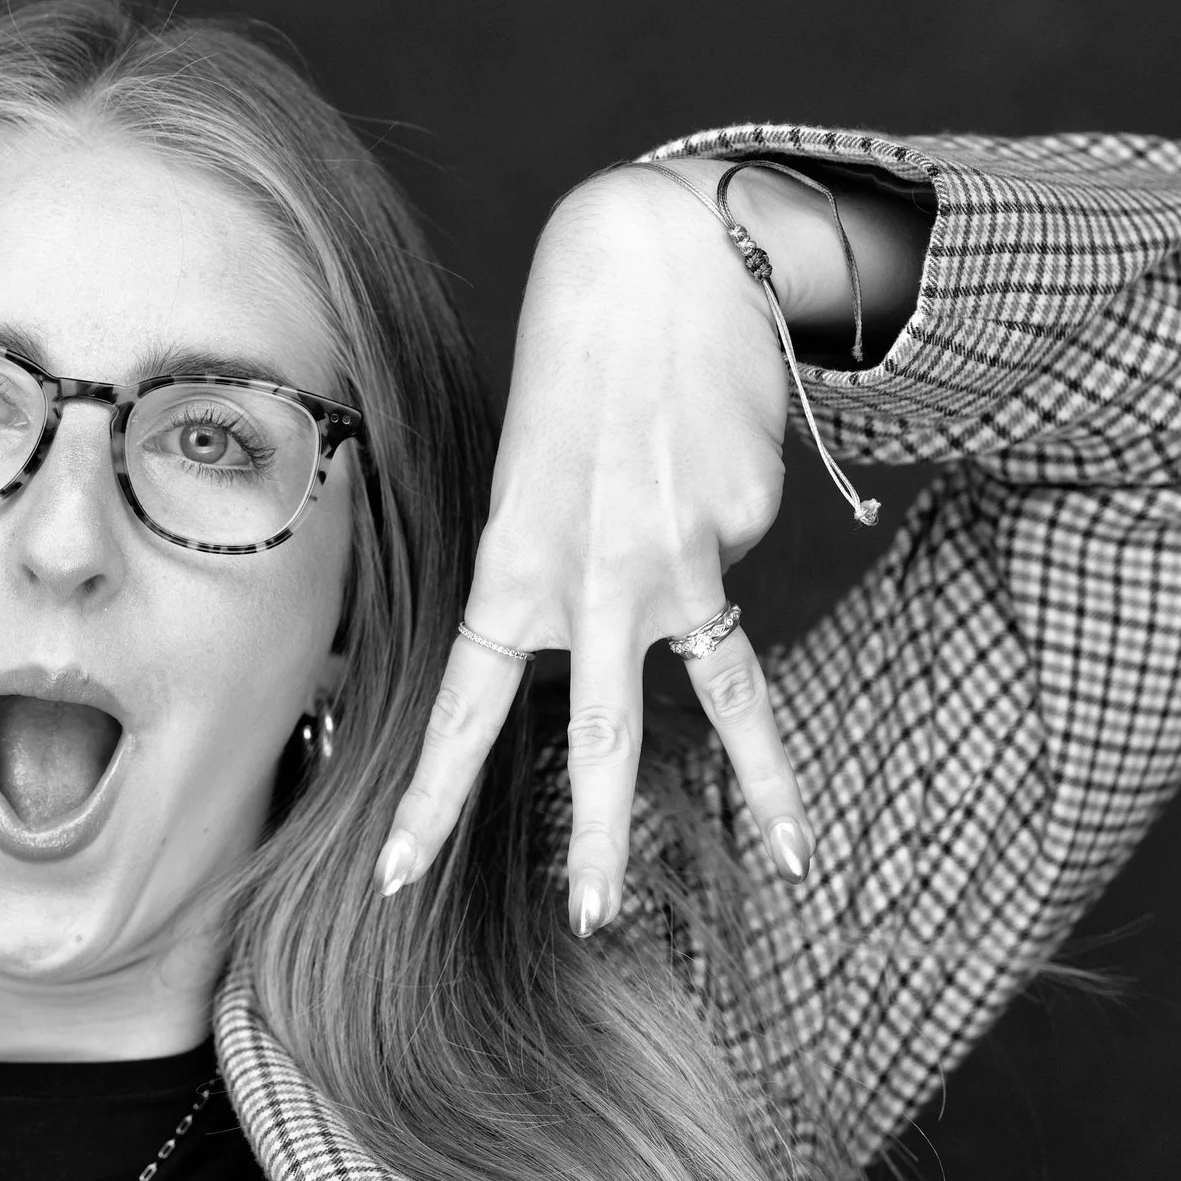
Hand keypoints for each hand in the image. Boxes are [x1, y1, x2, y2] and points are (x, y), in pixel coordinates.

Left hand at [377, 161, 814, 931]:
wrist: (664, 257)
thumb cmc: (572, 366)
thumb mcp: (520, 475)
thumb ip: (546, 570)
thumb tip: (610, 645)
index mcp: (515, 567)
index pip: (464, 711)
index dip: (426, 799)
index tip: (390, 878)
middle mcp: (596, 582)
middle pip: (608, 740)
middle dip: (605, 844)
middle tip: (599, 924)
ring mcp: (683, 561)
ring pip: (727, 694)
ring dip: (764, 789)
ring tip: (790, 862)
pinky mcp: (750, 528)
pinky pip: (735, 551)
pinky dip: (724, 515)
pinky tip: (707, 443)